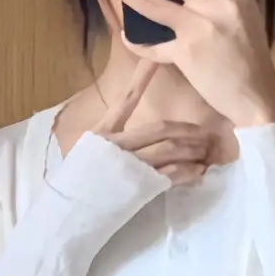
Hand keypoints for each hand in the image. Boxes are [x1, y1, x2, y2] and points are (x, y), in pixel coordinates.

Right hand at [84, 61, 218, 182]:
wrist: (68, 215)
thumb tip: (128, 136)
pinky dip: (188, 172)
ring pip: (169, 149)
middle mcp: (118, 145)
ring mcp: (130, 166)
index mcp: (103, 132)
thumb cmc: (76, 185)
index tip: (157, 60)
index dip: (142, 77)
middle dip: (187, 129)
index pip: (127, 98)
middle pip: (160, 129)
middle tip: (206, 132)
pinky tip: (199, 171)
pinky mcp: (139, 187)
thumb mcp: (86, 154)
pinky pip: (170, 175)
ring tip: (206, 151)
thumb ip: (107, 140)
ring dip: (192, 149)